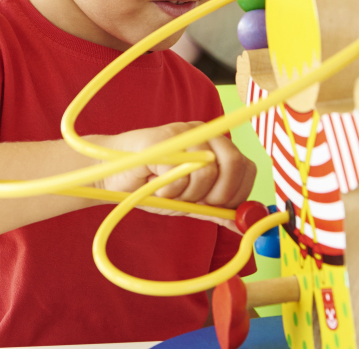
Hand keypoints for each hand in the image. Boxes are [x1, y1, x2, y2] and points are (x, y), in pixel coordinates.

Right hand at [94, 122, 256, 213]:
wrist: (112, 175)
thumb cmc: (152, 186)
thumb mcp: (190, 201)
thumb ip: (216, 209)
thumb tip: (245, 225)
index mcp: (216, 146)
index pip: (246, 167)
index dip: (238, 193)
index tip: (216, 206)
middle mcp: (205, 134)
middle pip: (234, 162)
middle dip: (219, 194)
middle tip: (196, 202)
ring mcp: (185, 133)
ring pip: (207, 170)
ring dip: (188, 193)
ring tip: (169, 191)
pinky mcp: (165, 139)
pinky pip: (180, 173)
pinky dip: (170, 190)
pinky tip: (156, 185)